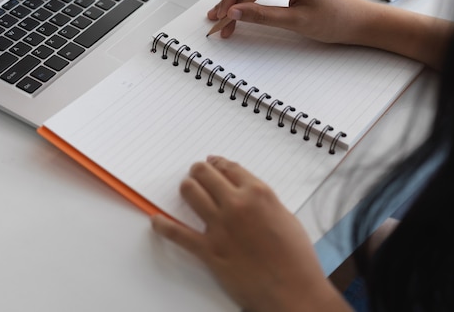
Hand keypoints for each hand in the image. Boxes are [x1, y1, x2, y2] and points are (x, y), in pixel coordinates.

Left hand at [151, 156, 349, 311]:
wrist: (293, 291)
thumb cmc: (296, 258)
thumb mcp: (285, 216)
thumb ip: (262, 201)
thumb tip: (246, 195)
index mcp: (258, 193)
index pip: (229, 167)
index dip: (217, 163)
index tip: (212, 162)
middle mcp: (236, 204)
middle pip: (205, 174)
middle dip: (199, 171)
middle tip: (197, 174)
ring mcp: (219, 226)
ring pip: (190, 192)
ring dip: (186, 188)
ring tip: (186, 190)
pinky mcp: (208, 250)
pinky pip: (177, 233)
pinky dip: (163, 225)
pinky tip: (156, 220)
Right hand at [207, 0, 369, 41]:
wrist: (359, 22)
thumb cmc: (335, 19)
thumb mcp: (295, 21)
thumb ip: (262, 15)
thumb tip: (234, 13)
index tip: (223, 14)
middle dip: (231, 0)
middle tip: (218, 21)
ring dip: (239, 3)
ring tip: (225, 21)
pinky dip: (251, 3)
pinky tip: (241, 14)